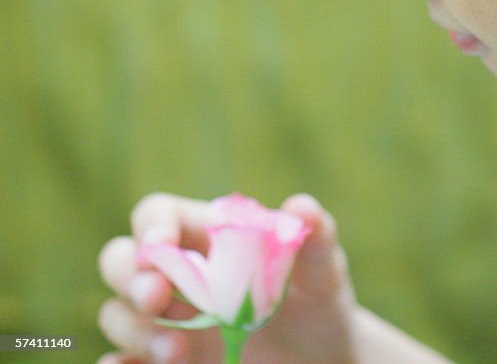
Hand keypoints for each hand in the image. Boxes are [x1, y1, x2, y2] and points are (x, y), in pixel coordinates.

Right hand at [97, 193, 355, 363]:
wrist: (321, 356)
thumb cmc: (316, 300)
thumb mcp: (322, 270)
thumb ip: (316, 237)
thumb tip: (300, 206)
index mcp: (208, 235)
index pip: (160, 215)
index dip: (152, 225)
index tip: (160, 245)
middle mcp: (177, 274)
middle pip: (121, 259)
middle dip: (128, 276)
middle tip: (154, 298)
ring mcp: (166, 319)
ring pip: (116, 313)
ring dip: (133, 328)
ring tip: (175, 351)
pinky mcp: (165, 359)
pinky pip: (121, 360)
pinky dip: (118, 363)